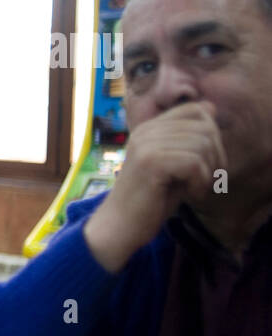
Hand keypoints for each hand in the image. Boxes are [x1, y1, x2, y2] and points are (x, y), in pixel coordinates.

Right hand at [84, 101, 226, 271]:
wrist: (119, 227)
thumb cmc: (150, 200)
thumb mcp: (173, 164)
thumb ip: (190, 139)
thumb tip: (212, 108)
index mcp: (149, 128)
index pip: (195, 109)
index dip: (211, 134)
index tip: (206, 161)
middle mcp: (145, 132)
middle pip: (204, 127)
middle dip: (216, 155)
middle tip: (206, 180)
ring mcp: (146, 146)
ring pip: (202, 145)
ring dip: (208, 172)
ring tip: (195, 189)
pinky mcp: (150, 163)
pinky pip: (194, 163)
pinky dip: (201, 182)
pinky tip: (191, 195)